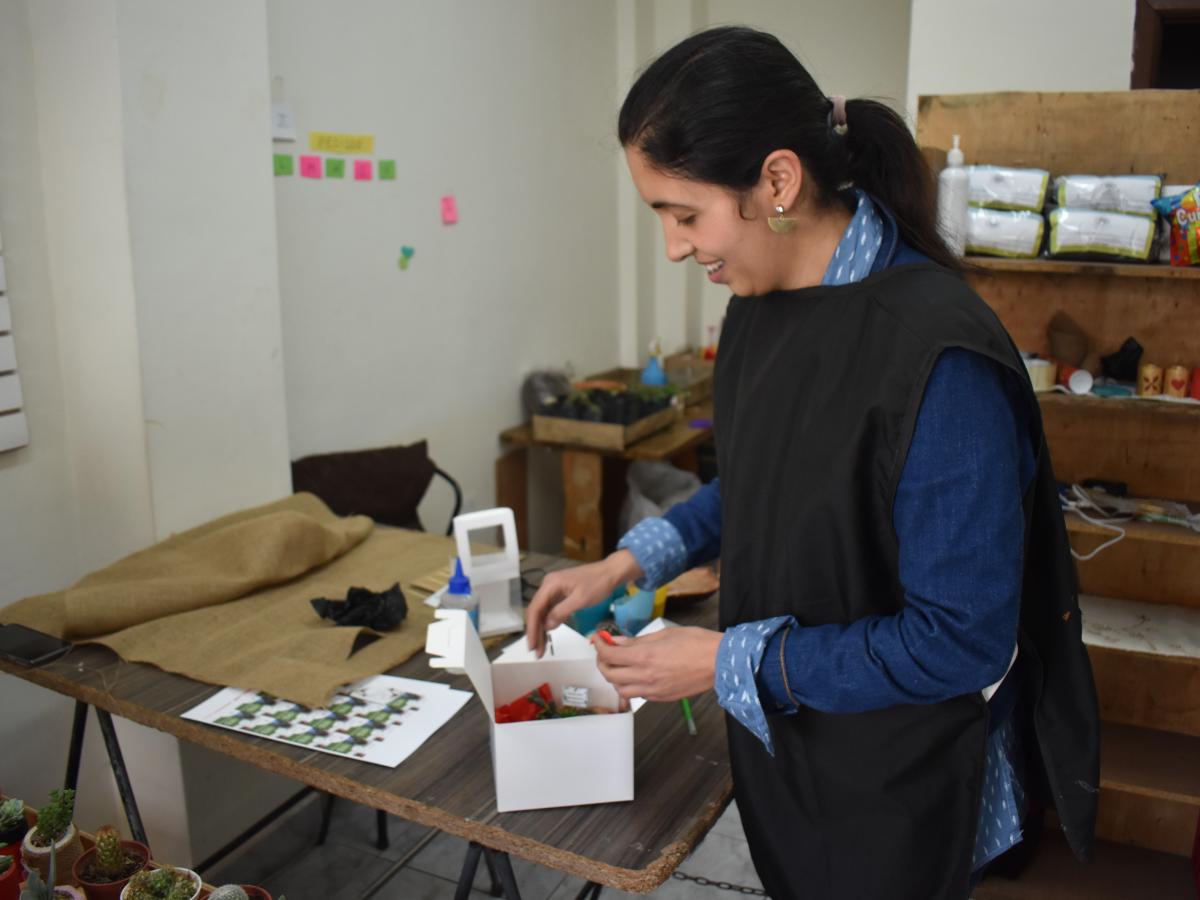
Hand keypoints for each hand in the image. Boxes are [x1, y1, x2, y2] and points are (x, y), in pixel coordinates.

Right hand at [524, 550, 642, 656]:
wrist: (611, 572)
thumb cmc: (598, 584)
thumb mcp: (580, 600)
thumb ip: (561, 612)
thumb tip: (546, 626)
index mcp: (550, 584)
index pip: (535, 609)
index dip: (532, 629)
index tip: (532, 646)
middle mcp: (548, 585)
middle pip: (536, 611)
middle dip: (535, 632)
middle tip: (536, 652)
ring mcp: (553, 589)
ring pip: (542, 612)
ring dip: (541, 630)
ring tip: (541, 648)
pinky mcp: (560, 593)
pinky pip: (550, 610)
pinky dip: (549, 623)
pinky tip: (548, 635)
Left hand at [592, 626, 721, 701]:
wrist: (718, 662)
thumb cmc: (696, 643)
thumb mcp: (663, 634)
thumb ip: (637, 641)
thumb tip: (618, 641)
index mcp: (644, 656)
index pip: (609, 655)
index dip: (599, 646)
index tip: (598, 639)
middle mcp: (645, 676)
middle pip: (609, 674)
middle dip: (602, 662)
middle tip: (605, 652)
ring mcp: (652, 690)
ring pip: (620, 690)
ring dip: (614, 677)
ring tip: (618, 666)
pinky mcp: (661, 698)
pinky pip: (637, 695)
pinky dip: (629, 687)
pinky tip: (635, 676)